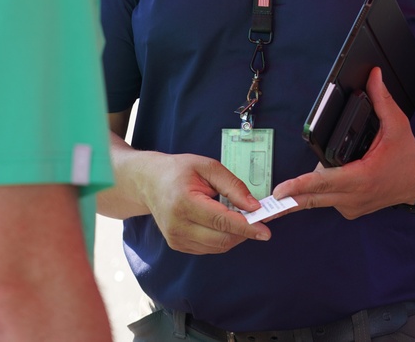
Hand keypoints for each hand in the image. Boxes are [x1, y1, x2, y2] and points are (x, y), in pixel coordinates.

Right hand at [138, 153, 274, 253]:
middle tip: (257, 219)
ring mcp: (176, 239)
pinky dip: (222, 238)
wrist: (149, 182)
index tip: (265, 230)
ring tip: (237, 217)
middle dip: (244, 232)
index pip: (222, 221)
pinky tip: (222, 223)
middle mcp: (177, 225)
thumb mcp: (207, 167)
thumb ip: (232, 185)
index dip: (246, 227)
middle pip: (222, 238)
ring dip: (234, 236)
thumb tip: (254, 206)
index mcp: (184, 203)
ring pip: (218, 246)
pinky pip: (209, 248)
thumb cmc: (178, 170)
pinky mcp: (178, 245)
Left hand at [272, 68, 414, 219]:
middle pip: (313, 197)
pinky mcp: (350, 210)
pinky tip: (318, 183)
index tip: (280, 191)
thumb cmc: (407, 156)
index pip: (324, 182)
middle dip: (290, 198)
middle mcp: (354, 196)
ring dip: (305, 192)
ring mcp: (352, 207)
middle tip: (267, 200)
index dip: (300, 186)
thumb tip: (373, 75)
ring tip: (288, 190)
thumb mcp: (397, 125)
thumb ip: (382, 100)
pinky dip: (320, 191)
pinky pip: (327, 200)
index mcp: (362, 177)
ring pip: (318, 200)